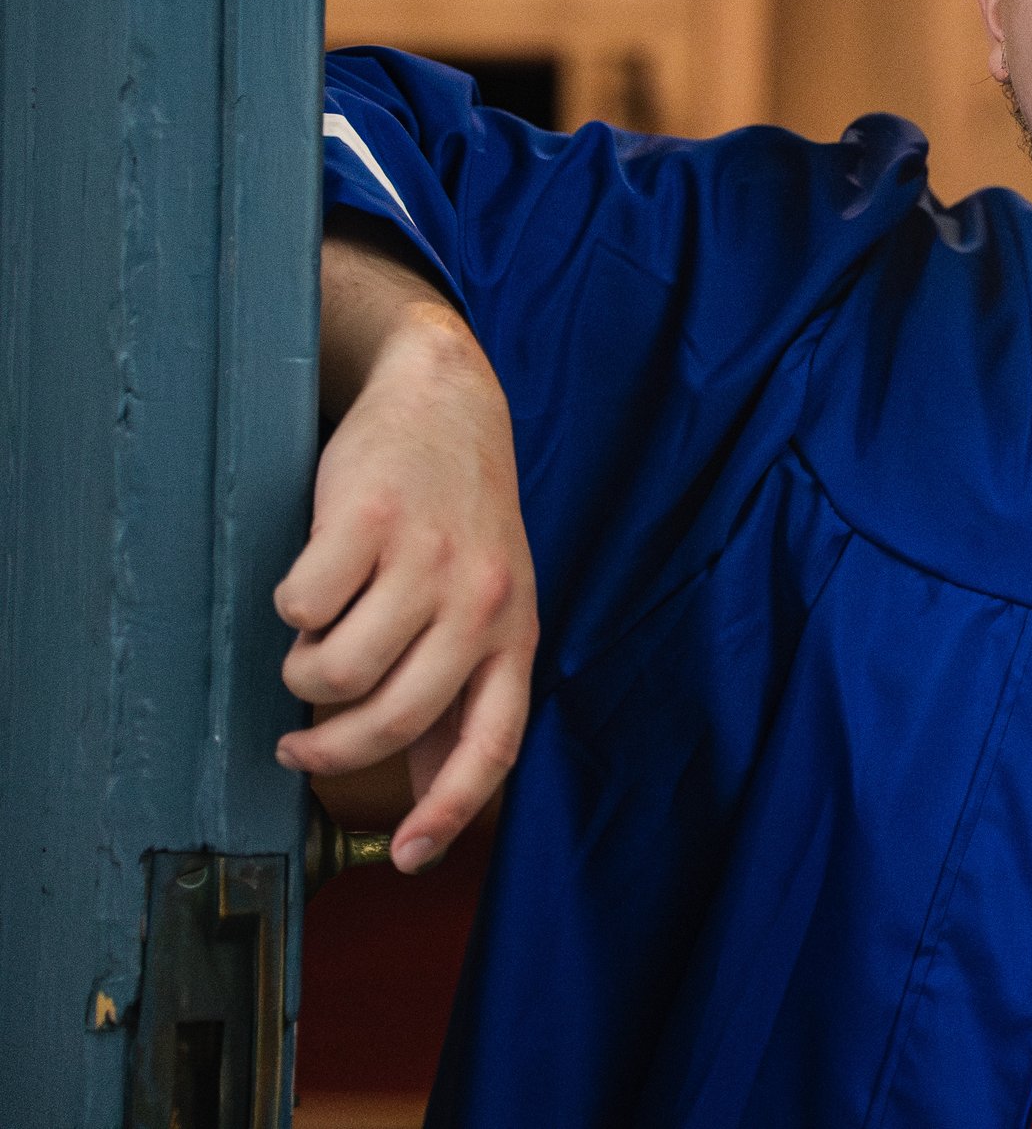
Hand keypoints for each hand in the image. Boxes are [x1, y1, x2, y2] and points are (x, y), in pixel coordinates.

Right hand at [275, 273, 536, 873]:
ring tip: (308, 647)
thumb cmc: (460, 519)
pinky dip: (289, 607)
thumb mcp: (487, 604)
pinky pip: (301, 606)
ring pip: (336, 671)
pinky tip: (310, 584)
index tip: (409, 859)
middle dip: (328, 751)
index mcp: (513, 631)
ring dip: (302, 675)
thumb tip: (433, 809)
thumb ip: (461, 697)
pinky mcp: (370, 519)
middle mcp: (479, 601)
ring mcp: (426, 559)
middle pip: (393, 719)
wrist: (447, 401)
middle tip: (298, 746)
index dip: (451, 809)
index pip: (493, 743)